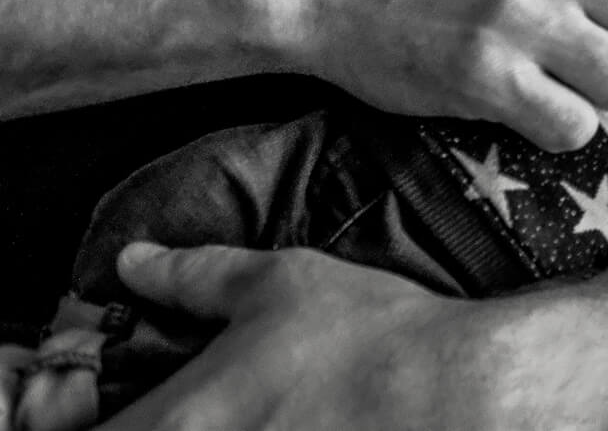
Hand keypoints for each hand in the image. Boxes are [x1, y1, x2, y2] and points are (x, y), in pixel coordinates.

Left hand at [104, 242, 607, 430]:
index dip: (84, 423)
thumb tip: (136, 262)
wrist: (452, 393)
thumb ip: (193, 275)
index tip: (106, 406)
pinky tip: (291, 428)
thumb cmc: (364, 338)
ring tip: (251, 416)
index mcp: (170, 425)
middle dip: (152, 428)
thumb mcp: (277, 284)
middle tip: (188, 410)